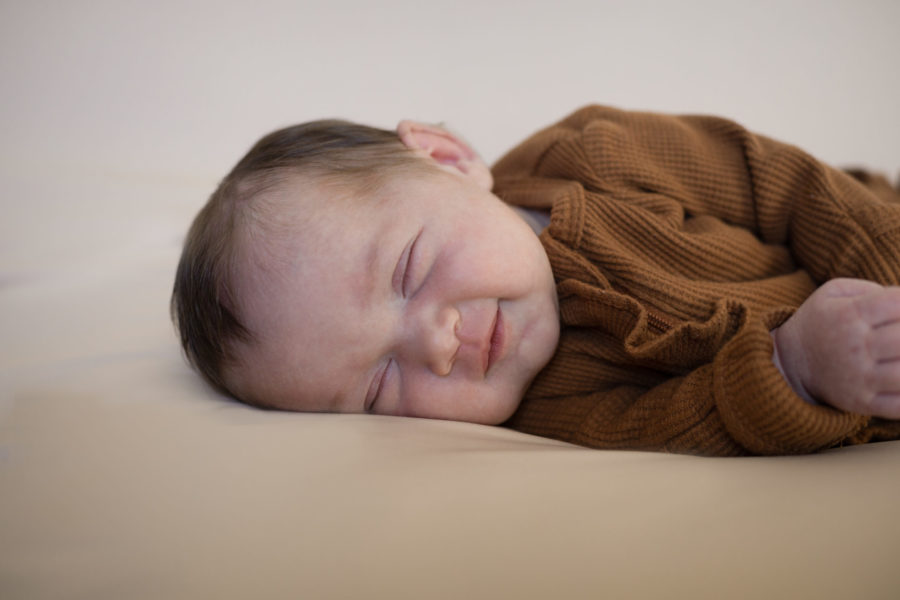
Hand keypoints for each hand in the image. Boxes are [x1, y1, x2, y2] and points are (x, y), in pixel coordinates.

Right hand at [771, 278, 899, 417]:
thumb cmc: (820, 323)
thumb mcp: (832, 293)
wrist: (789, 362)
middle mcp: (853, 346)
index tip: (899, 312)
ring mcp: (859, 378)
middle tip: (897, 336)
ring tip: (897, 356)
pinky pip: (899, 405)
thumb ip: (870, 289)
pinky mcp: (861, 402)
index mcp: (848, 315)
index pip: (896, 304)